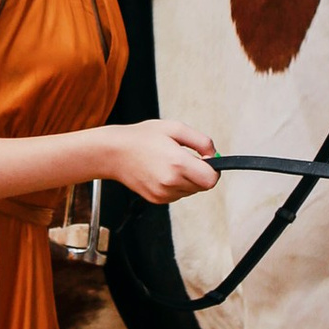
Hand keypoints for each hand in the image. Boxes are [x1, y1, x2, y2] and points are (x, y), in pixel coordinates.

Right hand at [99, 119, 217, 204]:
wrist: (114, 153)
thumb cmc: (142, 137)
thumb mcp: (175, 128)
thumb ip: (202, 141)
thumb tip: (215, 155)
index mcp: (178, 164)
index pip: (211, 179)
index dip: (214, 169)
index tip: (206, 160)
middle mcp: (171, 182)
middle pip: (203, 186)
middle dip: (200, 173)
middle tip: (185, 157)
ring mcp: (163, 193)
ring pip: (190, 191)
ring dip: (188, 179)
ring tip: (170, 163)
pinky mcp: (157, 199)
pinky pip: (177, 194)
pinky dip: (176, 184)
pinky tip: (162, 171)